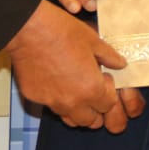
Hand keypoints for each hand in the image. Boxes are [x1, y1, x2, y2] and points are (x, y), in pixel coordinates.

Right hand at [5, 0, 131, 132]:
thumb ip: (109, 56)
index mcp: (91, 88)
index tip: (104, 79)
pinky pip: (51, 106)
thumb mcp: (93, 40)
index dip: (109, 93)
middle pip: (91, 121)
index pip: (108, 106)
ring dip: (77, 110)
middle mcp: (72, 101)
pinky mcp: (35, 98)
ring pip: (70, 118)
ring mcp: (52, 102)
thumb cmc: (61, 31)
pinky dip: (57, 99)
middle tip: (93, 89)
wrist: (28, 28)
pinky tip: (56, 80)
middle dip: (96, 109)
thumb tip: (120, 64)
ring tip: (76, 89)